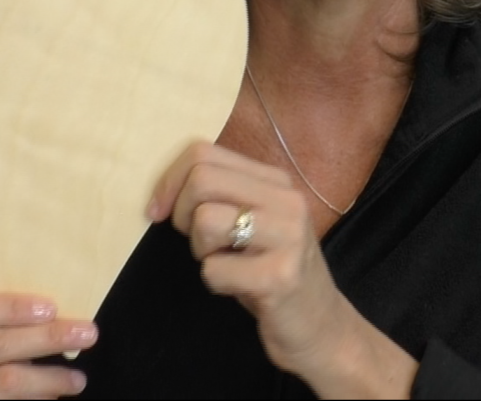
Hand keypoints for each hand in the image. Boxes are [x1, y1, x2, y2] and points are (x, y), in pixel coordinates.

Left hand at [148, 142, 417, 397]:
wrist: (322, 328)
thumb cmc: (272, 272)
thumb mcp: (253, 222)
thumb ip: (222, 194)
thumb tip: (165, 187)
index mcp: (275, 181)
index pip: (204, 152)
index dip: (170, 180)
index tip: (158, 210)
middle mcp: (286, 199)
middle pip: (202, 179)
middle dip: (181, 213)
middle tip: (198, 242)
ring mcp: (288, 236)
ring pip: (205, 220)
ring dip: (200, 250)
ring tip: (224, 263)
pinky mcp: (281, 276)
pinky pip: (214, 269)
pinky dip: (215, 282)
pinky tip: (239, 288)